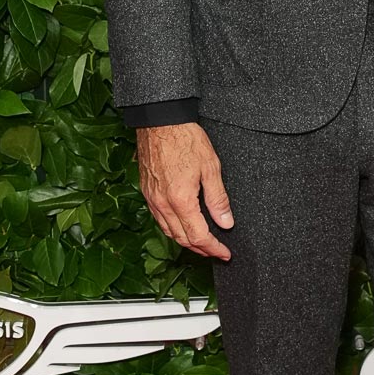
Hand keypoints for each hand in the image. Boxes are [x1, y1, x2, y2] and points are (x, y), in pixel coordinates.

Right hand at [135, 121, 233, 260]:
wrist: (160, 121)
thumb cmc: (185, 139)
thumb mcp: (211, 167)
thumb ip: (218, 199)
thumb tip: (226, 222)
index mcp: (180, 200)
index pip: (198, 236)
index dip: (213, 248)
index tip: (225, 253)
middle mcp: (162, 204)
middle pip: (181, 238)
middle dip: (200, 249)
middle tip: (216, 252)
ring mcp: (152, 199)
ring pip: (168, 231)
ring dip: (185, 241)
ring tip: (202, 243)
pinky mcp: (147, 192)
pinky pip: (159, 219)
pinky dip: (173, 228)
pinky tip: (183, 225)